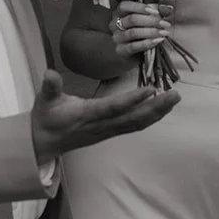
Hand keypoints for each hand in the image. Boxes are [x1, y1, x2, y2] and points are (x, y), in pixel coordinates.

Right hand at [29, 70, 179, 164]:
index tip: (150, 90)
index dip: (131, 100)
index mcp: (86, 115)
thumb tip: (49, 73)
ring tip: (174, 99)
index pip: (112, 108)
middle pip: (132, 118)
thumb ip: (50, 88)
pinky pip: (134, 126)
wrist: (43, 144)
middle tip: (175, 95)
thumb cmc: (45, 119)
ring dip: (157, 112)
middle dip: (155, 107)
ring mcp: (107, 131)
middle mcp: (101, 125)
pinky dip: (150, 118)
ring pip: (137, 124)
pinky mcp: (110, 132)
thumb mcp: (44, 101)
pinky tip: (163, 108)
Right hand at [109, 0, 173, 59]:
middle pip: (131, 19)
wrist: (140, 52)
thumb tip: (168, 8)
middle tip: (165, 24)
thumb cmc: (145, 30)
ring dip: (151, 32)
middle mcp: (115, 24)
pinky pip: (133, 46)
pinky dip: (147, 43)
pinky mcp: (120, 50)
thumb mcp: (152, 18)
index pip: (125, 6)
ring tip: (164, 32)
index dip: (140, 7)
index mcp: (120, 12)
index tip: (157, 12)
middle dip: (151, 21)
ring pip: (133, 32)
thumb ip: (159, 11)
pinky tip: (158, 40)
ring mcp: (116, 37)